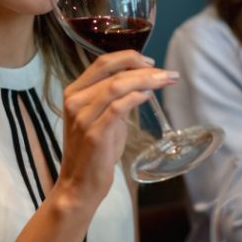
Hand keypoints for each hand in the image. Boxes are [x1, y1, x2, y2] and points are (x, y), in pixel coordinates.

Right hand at [58, 51, 178, 204]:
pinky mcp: (94, 133)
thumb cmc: (94, 152)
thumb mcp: (102, 118)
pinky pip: (117, 107)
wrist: (79, 184)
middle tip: (166, 73)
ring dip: (145, 80)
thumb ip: (115, 98)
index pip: (103, 63)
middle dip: (143, 67)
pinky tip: (149, 96)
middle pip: (112, 71)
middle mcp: (75, 101)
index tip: (151, 62)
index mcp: (75, 92)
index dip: (129, 57)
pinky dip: (135, 97)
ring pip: (117, 86)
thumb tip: (141, 82)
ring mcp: (83, 117)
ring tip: (165, 81)